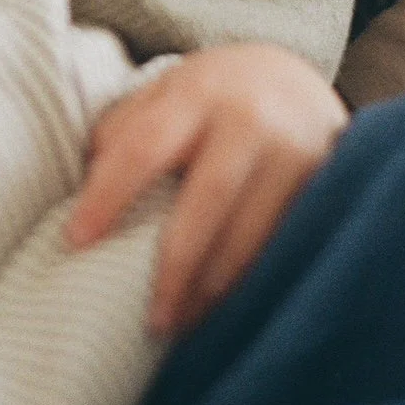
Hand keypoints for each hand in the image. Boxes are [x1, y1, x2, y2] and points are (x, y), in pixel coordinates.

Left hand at [66, 44, 347, 334]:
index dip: (108, 195)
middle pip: (207, 199)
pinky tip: (230, 309)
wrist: (295, 78)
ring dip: (217, 288)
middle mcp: (249, 120)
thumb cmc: (211, 97)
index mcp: (197, 93)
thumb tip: (85, 188)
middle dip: (176, 266)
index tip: (75, 240)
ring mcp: (295, 152)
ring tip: (186, 326)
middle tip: (152, 320)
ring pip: (255, 231)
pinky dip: (257, 281)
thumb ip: (125, 130)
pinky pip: (290, 242)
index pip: (144, 146)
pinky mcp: (328, 181)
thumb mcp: (166, 93)